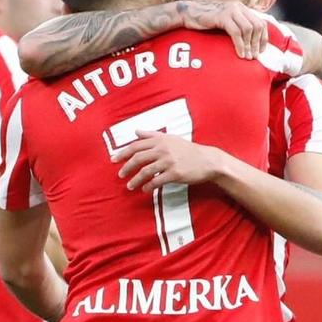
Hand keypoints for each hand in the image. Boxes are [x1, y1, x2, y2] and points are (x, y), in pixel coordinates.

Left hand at [113, 133, 231, 190]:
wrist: (208, 161)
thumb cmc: (188, 150)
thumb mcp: (170, 138)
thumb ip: (151, 135)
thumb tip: (136, 131)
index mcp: (160, 140)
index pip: (136, 145)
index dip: (123, 153)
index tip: (113, 160)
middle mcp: (163, 149)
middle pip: (138, 158)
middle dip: (126, 167)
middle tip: (120, 174)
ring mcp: (169, 162)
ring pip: (146, 171)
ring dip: (135, 180)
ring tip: (129, 186)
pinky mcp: (175, 174)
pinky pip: (157, 181)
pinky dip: (149, 187)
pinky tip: (145, 190)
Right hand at [168, 0, 302, 72]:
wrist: (188, 14)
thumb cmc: (206, 21)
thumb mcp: (226, 23)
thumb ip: (238, 27)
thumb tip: (251, 43)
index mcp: (242, 8)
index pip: (260, 23)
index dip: (264, 38)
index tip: (261, 51)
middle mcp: (238, 7)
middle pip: (257, 26)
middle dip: (257, 43)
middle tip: (254, 57)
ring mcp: (231, 10)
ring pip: (248, 29)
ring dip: (250, 46)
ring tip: (248, 58)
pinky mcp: (222, 16)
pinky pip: (236, 32)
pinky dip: (240, 45)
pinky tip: (240, 54)